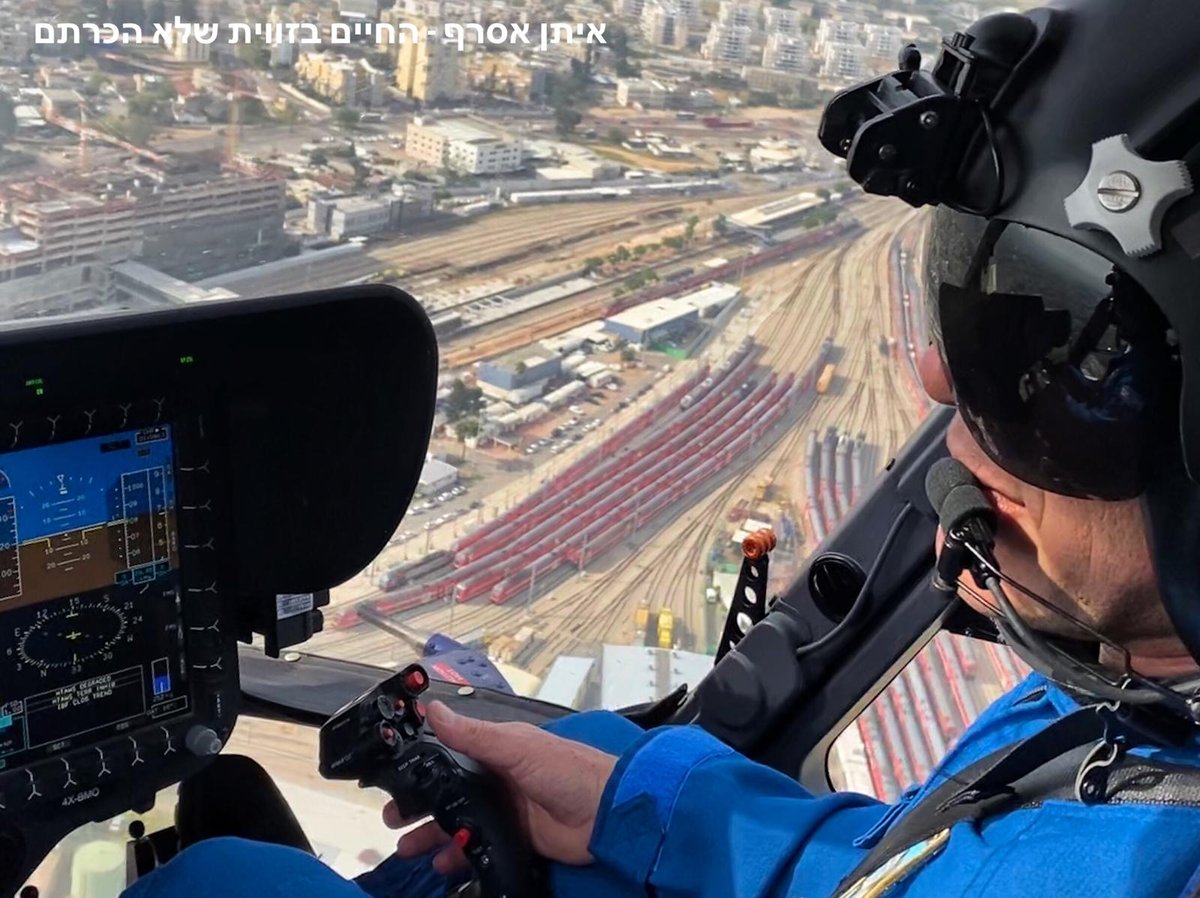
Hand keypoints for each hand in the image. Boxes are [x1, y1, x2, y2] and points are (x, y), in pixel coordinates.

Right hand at [382, 701, 616, 875]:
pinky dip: (458, 856)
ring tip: (407, 847)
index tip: (392, 777)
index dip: (420, 766)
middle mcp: (496, 779)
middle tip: (392, 819)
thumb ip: (474, 734)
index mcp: (496, 750)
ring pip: (457, 823)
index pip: (448, 754)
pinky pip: (477, 847)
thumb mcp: (517, 746)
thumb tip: (432, 709)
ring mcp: (504, 810)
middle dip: (418, 806)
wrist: (607, 813)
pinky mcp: (513, 838)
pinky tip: (443, 864)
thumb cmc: (568, 770)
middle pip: (447, 793)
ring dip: (432, 835)